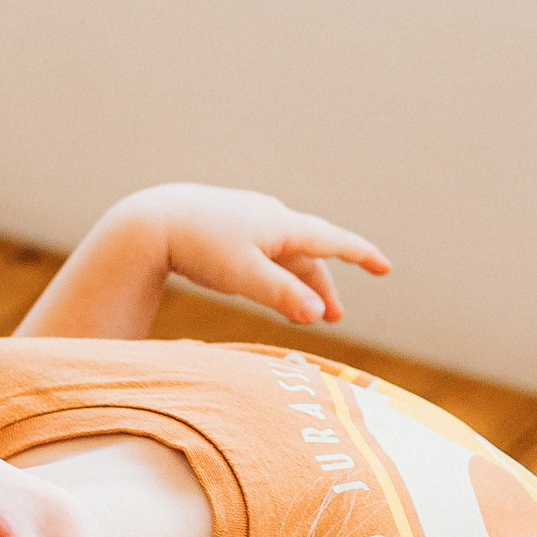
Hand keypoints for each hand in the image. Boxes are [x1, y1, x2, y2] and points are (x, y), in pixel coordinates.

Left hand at [148, 184, 389, 327]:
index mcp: (282, 224)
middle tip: (335, 318)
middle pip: (310, 254)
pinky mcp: (229, 231)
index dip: (361, 255)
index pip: (332, 241)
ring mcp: (249, 222)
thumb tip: (320, 313)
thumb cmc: (199, 247)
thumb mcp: (244, 276)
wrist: (152, 221)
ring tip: (306, 317)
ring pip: (285, 257)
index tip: (385, 268)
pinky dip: (276, 277)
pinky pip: (264, 255)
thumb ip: (283, 295)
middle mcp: (271, 217)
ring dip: (299, 285)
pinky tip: (269, 290)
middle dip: (325, 286)